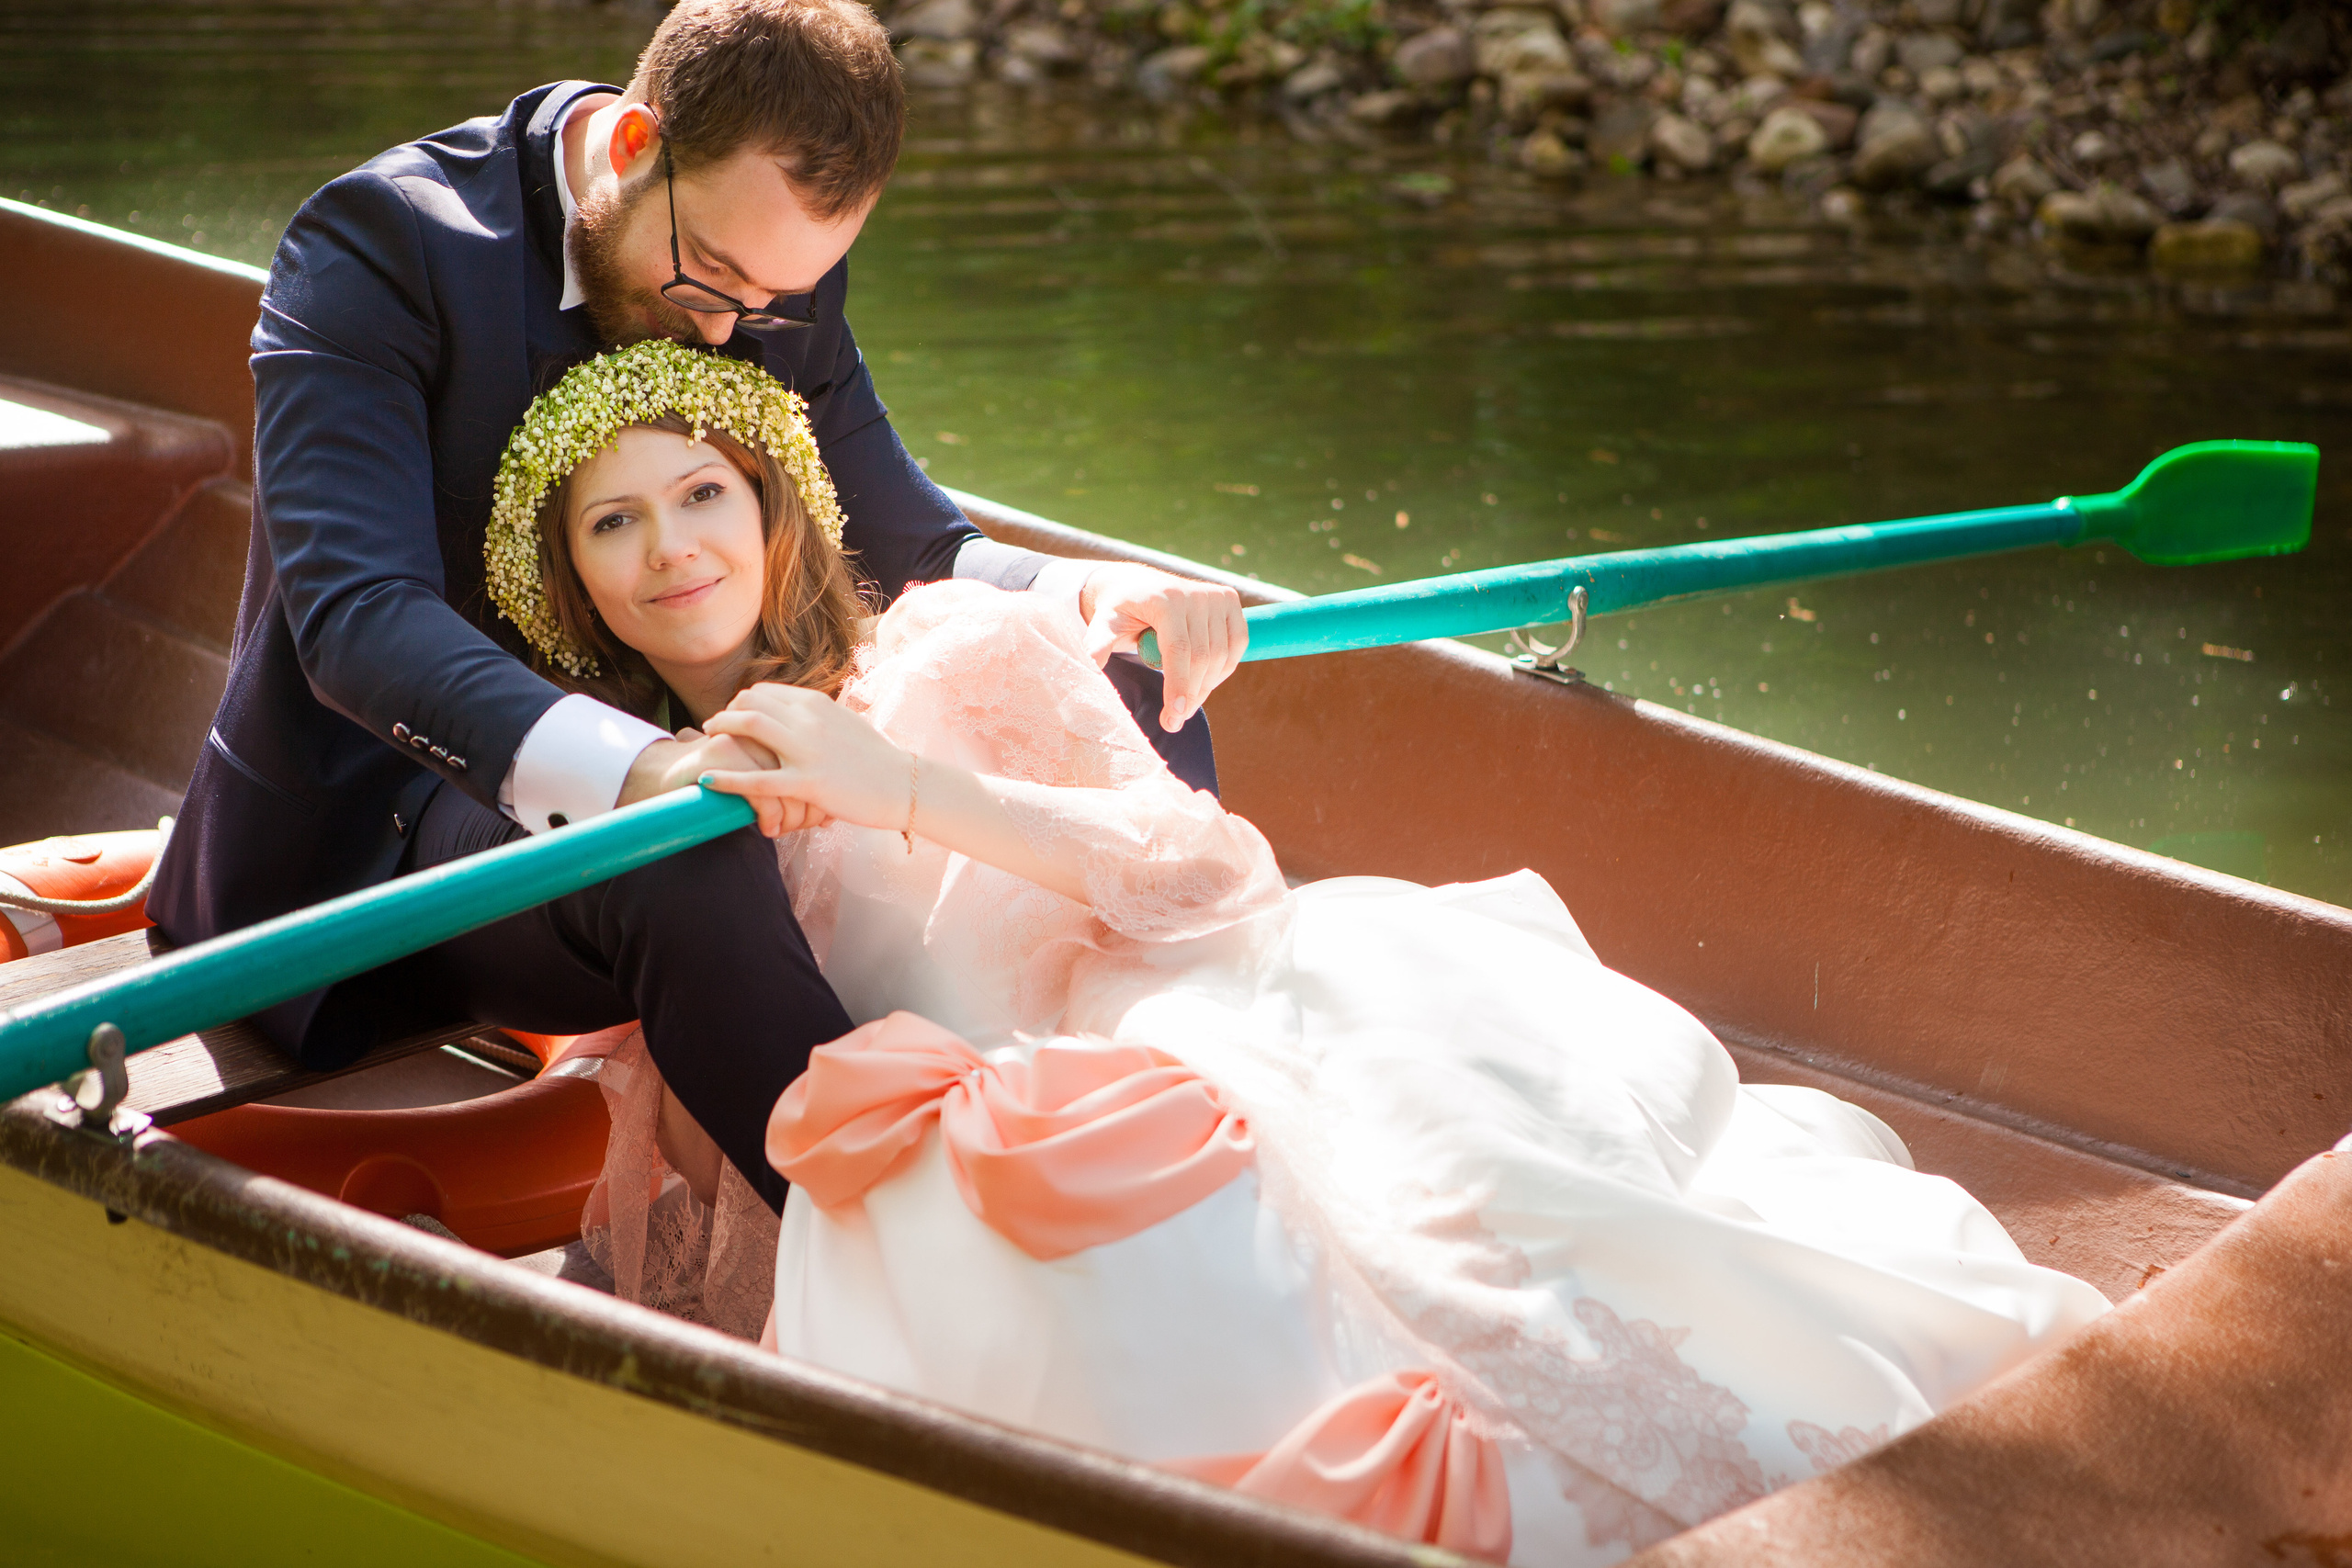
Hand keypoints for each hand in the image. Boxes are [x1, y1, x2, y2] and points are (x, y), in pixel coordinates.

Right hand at [620, 729, 818, 837]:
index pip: (819, 760)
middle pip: (808, 772)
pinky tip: (769, 829)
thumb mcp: (764, 765)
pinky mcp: (722, 753)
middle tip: (804, 827)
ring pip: (788, 783)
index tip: (822, 817)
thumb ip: (792, 775)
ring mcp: (743, 737)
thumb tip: (829, 814)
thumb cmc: (727, 774)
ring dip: (792, 816)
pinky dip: (770, 816)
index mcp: (781, 722)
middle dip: (813, 808)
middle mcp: (765, 726)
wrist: (672, 769)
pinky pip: (761, 790)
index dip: (824, 793)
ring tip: (785, 829)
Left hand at [699, 683, 917, 834]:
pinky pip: (757, 780)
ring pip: (749, 727)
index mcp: (818, 704)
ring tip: (706, 742)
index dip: (742, 704)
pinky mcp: (808, 783)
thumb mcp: (847, 724)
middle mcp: (809, 720)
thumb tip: (802, 715)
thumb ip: (820, 717)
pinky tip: (706, 781)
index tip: (734, 717)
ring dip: (720, 731)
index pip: (764, 692)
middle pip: (750, 703)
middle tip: (713, 729)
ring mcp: (807, 751)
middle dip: (726, 714)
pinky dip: (727, 779)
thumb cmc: (878, 760)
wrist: (905, 785)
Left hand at [1076, 563, 1245, 732]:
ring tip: (1184, 705)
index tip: (1175, 716)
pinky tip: (1203, 681)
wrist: (1139, 585)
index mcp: (1166, 599)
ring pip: (1222, 656)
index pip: (1180, 649)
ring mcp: (1215, 595)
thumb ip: (1099, 642)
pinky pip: (1237, 644)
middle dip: (1191, 695)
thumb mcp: (1104, 624)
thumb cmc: (1120, 610)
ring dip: (1206, 687)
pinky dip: (1223, 669)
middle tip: (1173, 722)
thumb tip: (1093, 663)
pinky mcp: (1229, 600)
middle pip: (1203, 657)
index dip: (1179, 685)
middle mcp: (1195, 594)